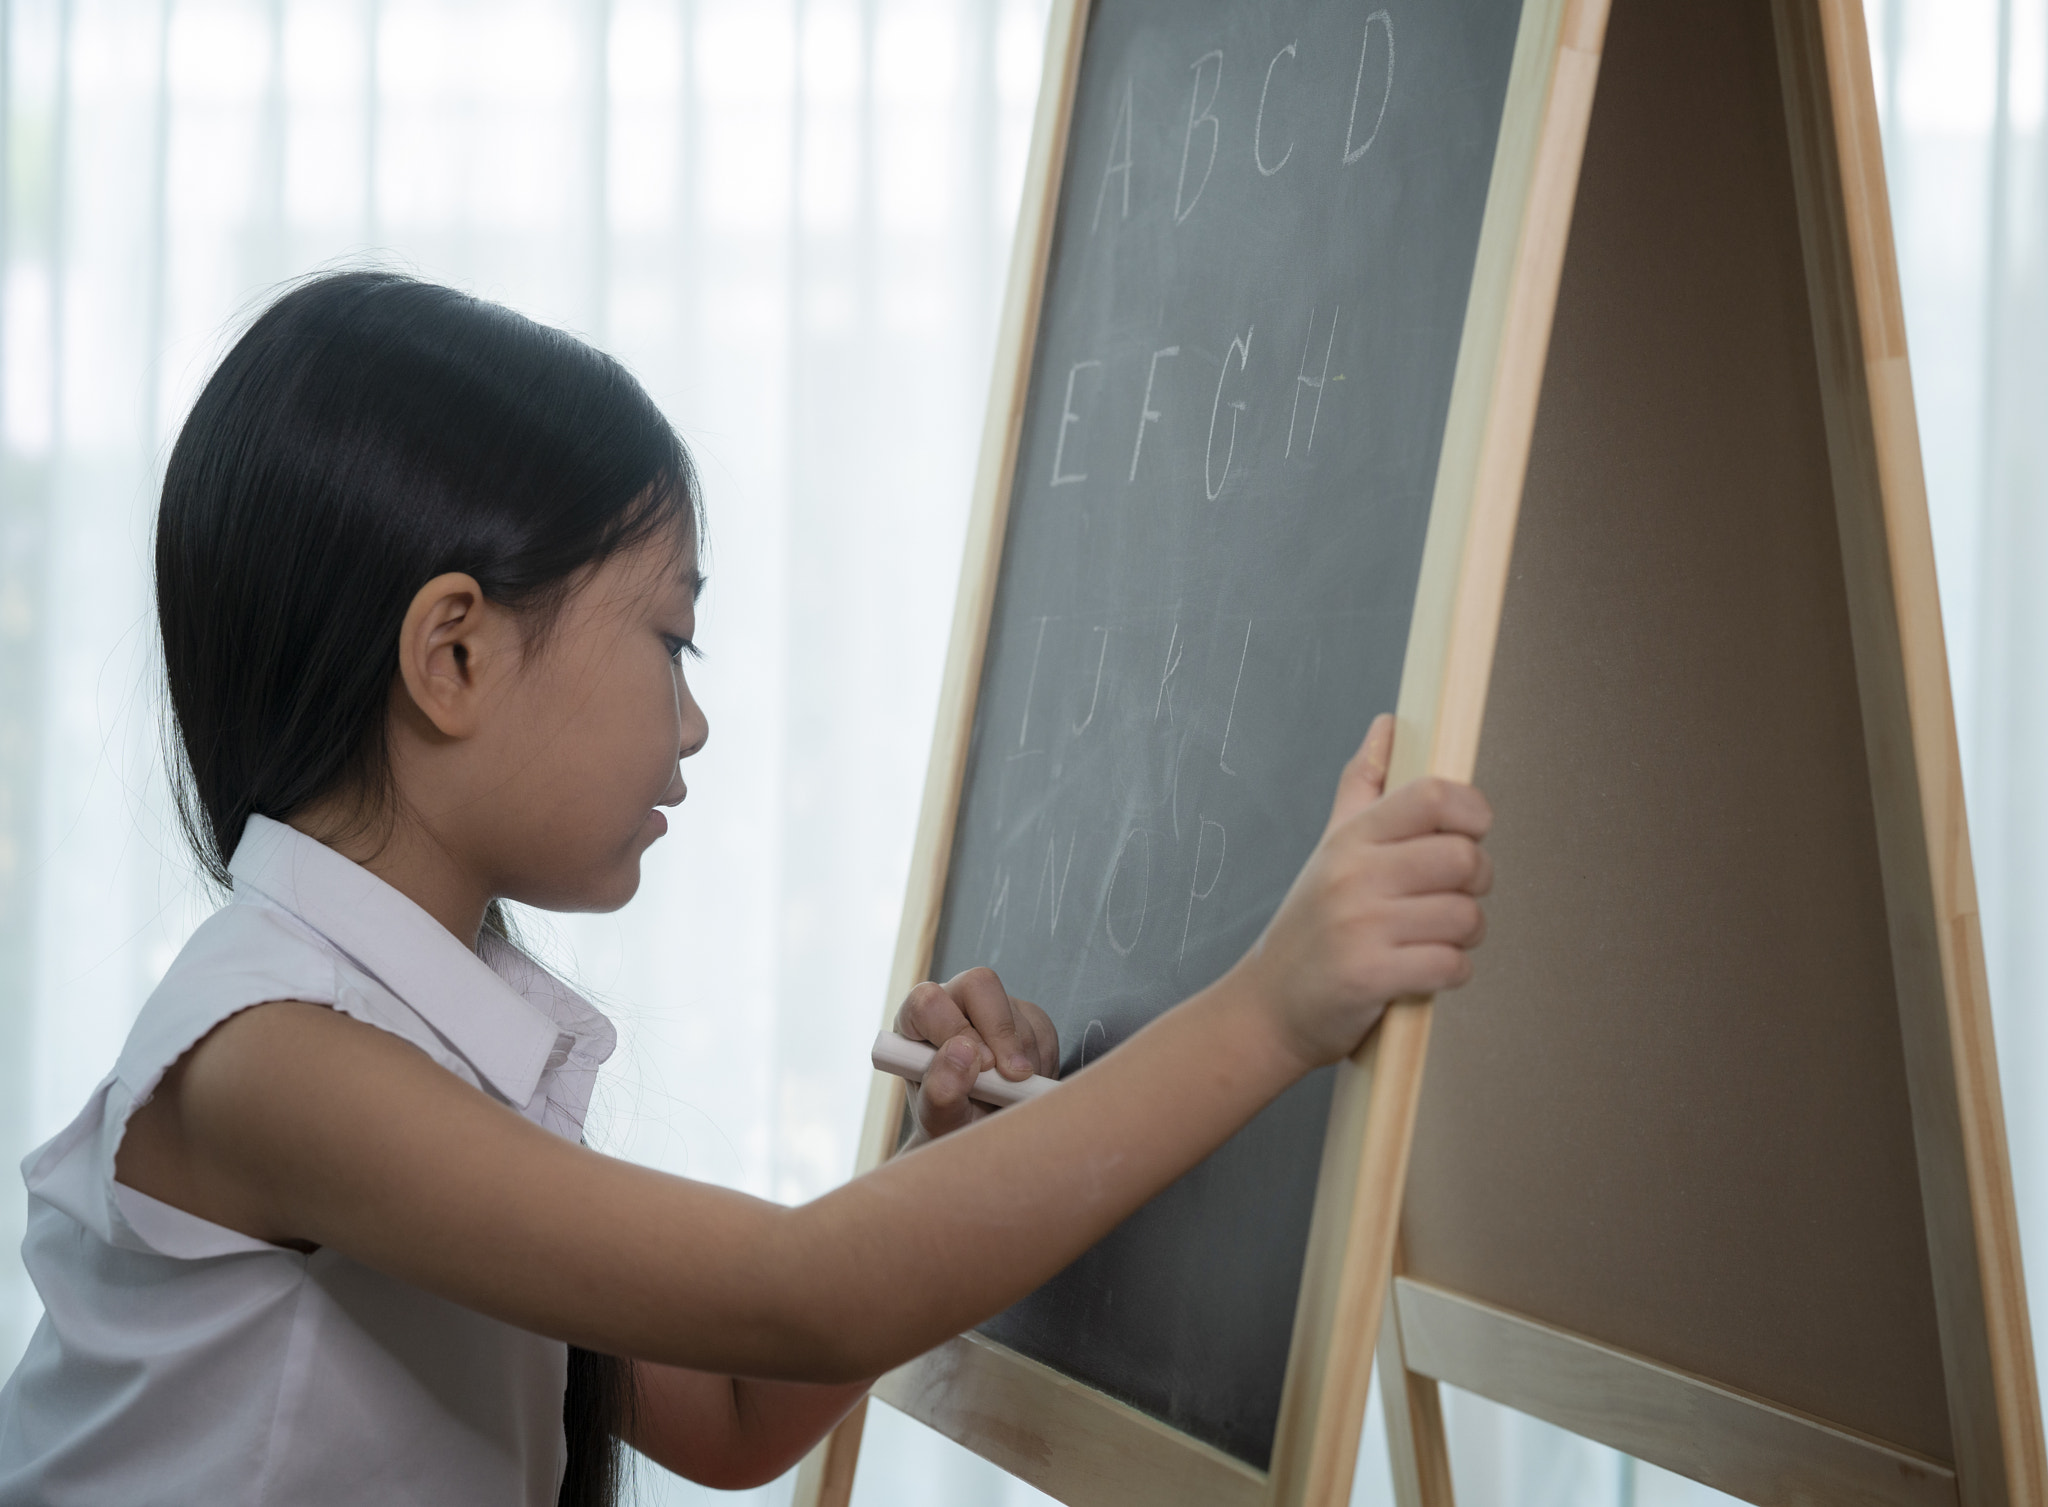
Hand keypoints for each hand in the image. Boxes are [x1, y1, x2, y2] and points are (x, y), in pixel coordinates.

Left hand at [894, 967, 1058, 1146]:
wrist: (979, 1136)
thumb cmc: (950, 1125)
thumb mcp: (940, 1122)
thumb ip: (941, 1092)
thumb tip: (961, 1051)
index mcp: (915, 1021)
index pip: (928, 1001)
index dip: (956, 1030)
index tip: (982, 1068)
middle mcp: (950, 1004)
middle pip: (979, 984)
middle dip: (1001, 1033)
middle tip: (1013, 1076)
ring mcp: (987, 1007)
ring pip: (1016, 1012)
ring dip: (1023, 1059)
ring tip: (1010, 1094)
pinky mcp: (1022, 1015)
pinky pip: (1042, 1027)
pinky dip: (1041, 1061)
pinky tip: (1024, 1084)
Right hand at [1232, 713, 1492, 1068]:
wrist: (1267, 1006)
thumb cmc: (1308, 928)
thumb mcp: (1330, 849)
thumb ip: (1363, 785)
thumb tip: (1387, 725)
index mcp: (1351, 839)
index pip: (1431, 795)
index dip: (1471, 810)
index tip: (1470, 832)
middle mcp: (1354, 876)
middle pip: (1464, 858)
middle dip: (1476, 883)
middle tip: (1452, 896)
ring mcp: (1360, 927)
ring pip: (1466, 917)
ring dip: (1466, 936)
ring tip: (1435, 938)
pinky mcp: (1369, 977)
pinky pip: (1451, 965)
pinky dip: (1451, 973)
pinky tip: (1425, 972)